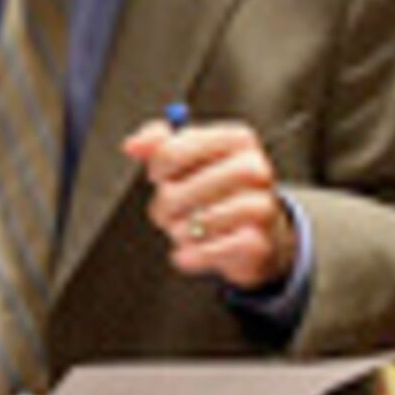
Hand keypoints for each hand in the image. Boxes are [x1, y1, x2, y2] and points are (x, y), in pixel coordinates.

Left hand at [119, 116, 296, 294]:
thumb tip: (133, 145)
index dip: (156, 168)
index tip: (160, 177)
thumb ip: (159, 144)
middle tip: (167, 211)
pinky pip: (208, 251)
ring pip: (195, 222)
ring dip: (179, 231)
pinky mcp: (258, 243)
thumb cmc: (219, 189)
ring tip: (185, 229)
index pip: (172, 150)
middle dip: (164, 206)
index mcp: (237, 139)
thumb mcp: (192, 158)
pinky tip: (191, 251)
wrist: (260, 232)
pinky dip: (192, 255)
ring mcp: (261, 206)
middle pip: (178, 192)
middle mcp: (255, 169)